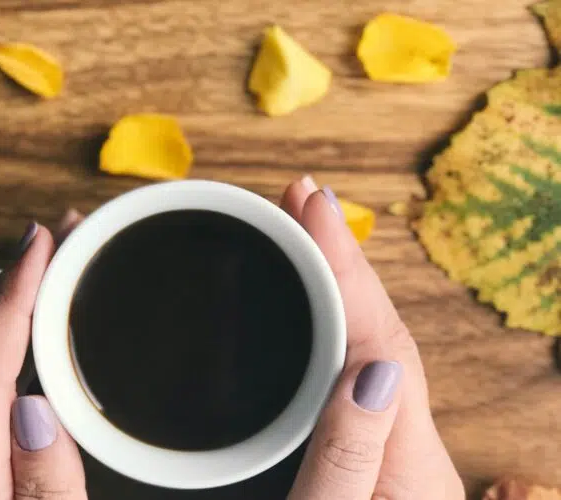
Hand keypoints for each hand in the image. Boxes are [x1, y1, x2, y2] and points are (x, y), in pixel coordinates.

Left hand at [0, 210, 87, 499]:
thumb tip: (33, 410)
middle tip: (62, 230)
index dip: (11, 301)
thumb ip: (46, 490)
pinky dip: (29, 343)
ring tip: (66, 261)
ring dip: (25, 308)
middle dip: (17, 285)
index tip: (39, 242)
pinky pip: (4, 388)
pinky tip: (54, 328)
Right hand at [281, 177, 463, 498]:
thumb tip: (370, 369)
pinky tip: (304, 302)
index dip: (344, 268)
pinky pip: (350, 368)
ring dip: (333, 280)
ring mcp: (390, 444)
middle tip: (300, 197)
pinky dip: (329, 322)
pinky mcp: (368, 449)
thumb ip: (352, 459)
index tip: (310, 204)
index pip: (379, 341)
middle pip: (378, 328)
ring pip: (365, 343)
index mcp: (406, 461)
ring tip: (300, 229)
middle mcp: (407, 444)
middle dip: (340, 257)